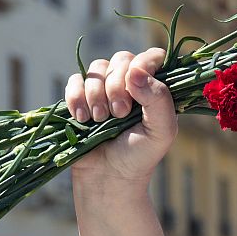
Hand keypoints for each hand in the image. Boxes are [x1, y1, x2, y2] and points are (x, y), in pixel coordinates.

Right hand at [67, 48, 176, 186]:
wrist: (108, 178)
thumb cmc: (140, 157)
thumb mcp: (161, 131)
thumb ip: (159, 99)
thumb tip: (136, 71)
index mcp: (154, 88)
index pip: (152, 56)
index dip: (144, 63)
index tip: (136, 84)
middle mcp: (129, 84)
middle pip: (121, 59)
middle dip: (117, 85)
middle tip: (119, 114)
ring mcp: (103, 89)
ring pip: (96, 68)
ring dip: (96, 93)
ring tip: (99, 120)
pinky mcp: (80, 98)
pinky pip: (74, 80)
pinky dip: (76, 97)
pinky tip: (82, 118)